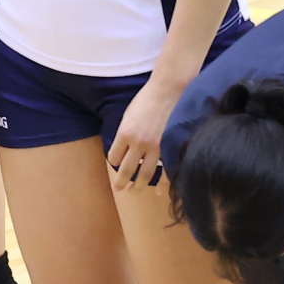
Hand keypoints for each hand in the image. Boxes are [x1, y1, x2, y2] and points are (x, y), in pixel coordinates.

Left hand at [107, 75, 181, 192]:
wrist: (168, 92)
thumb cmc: (146, 100)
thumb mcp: (128, 115)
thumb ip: (125, 132)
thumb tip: (122, 146)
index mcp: (124, 133)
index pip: (114, 156)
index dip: (113, 162)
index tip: (115, 164)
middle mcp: (138, 143)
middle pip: (127, 169)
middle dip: (121, 182)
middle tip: (118, 190)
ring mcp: (155, 148)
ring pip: (145, 174)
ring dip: (138, 185)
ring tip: (134, 192)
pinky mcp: (169, 148)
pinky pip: (166, 171)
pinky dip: (162, 184)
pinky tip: (158, 191)